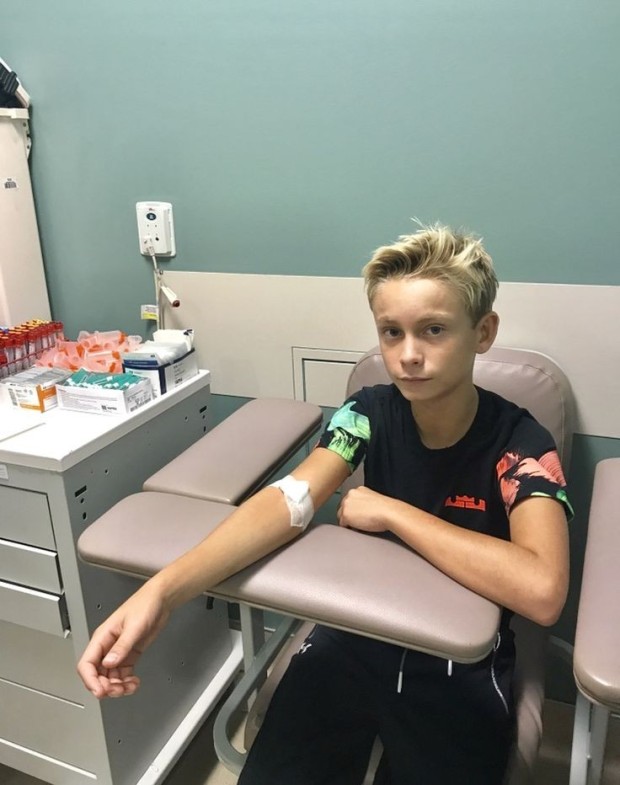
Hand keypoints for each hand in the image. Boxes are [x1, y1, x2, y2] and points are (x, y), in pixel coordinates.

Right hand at [77, 581, 170, 698]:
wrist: (160, 601)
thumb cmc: (144, 605)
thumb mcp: (134, 626)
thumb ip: (122, 646)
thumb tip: (108, 663)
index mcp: (102, 637)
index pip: (86, 664)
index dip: (90, 680)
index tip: (100, 691)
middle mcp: (107, 646)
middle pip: (96, 675)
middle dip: (105, 687)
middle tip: (118, 691)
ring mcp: (118, 652)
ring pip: (109, 677)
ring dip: (117, 687)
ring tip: (129, 687)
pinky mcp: (129, 655)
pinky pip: (122, 674)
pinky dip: (126, 682)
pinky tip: (134, 683)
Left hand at [337, 486, 403, 533]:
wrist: (389, 512)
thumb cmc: (386, 509)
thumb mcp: (374, 500)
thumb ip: (364, 502)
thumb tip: (361, 511)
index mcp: (358, 490)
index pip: (349, 501)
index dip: (353, 510)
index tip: (358, 515)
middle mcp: (350, 494)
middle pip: (343, 508)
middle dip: (349, 515)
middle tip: (360, 522)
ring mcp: (346, 504)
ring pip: (341, 516)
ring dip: (348, 521)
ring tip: (361, 525)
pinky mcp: (345, 515)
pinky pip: (343, 525)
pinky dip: (350, 528)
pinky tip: (360, 527)